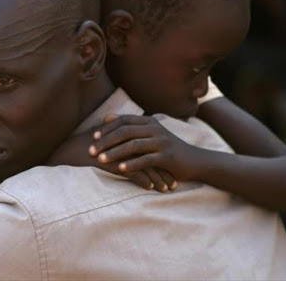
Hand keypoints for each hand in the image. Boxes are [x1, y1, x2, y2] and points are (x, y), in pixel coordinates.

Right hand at [48, 122, 171, 191]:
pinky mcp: (111, 162)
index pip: (147, 148)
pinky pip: (131, 173)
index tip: (170, 170)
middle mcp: (123, 142)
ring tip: (167, 189)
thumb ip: (117, 141)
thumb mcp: (103, 141)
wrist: (66, 152)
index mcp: (124, 136)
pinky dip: (143, 180)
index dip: (160, 159)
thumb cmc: (84, 148)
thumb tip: (130, 146)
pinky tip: (151, 188)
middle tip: (175, 182)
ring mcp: (118, 152)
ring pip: (144, 166)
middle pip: (150, 156)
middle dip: (164, 171)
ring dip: (157, 178)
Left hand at [89, 114, 203, 183]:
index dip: (107, 128)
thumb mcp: (150, 134)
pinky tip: (121, 169)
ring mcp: (162, 142)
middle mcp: (155, 129)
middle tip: (91, 151)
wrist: (195, 161)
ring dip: (115, 153)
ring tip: (101, 160)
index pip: (124, 120)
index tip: (93, 137)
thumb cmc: (167, 149)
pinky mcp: (167, 156)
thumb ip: (130, 126)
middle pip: (125, 132)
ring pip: (133, 145)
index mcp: (149, 122)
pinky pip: (146, 160)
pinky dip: (132, 164)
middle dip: (106, 141)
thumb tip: (106, 117)